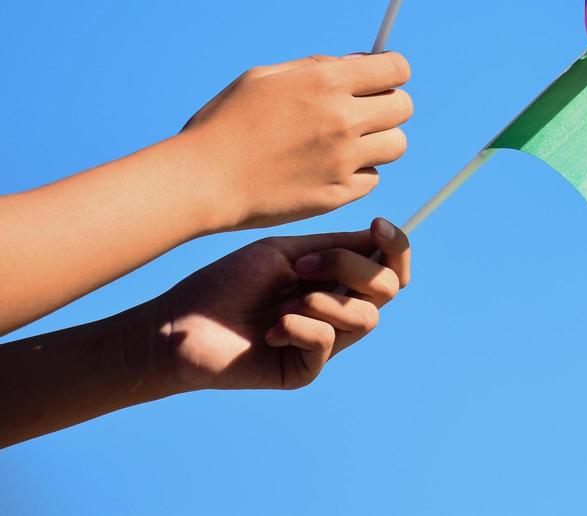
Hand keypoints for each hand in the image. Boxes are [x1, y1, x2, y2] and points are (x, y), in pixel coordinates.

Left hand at [160, 219, 409, 391]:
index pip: (390, 267)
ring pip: (366, 318)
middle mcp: (338, 310)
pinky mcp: (305, 370)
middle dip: (350, 269)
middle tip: (301, 266)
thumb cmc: (227, 282)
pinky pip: (327, 342)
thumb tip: (378, 238)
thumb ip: (335, 246)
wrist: (181, 322)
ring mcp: (324, 342)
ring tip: (281, 305)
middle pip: (388, 288)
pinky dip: (300, 327)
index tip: (378, 225)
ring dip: (322, 302)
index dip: (396, 246)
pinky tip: (270, 331)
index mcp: (336, 280)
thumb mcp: (285, 252)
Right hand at [181, 53, 412, 231]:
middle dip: (388, 105)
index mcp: (325, 82)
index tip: (378, 80)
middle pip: (404, 107)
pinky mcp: (338, 194)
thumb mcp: (263, 77)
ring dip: (379, 141)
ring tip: (346, 143)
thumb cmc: (225, 124)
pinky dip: (358, 173)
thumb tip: (357, 63)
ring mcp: (343, 159)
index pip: (397, 68)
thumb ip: (316, 68)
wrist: (201, 181)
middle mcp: (342, 119)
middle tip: (361, 113)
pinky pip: (373, 179)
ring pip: (397, 145)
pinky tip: (330, 169)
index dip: (391, 71)